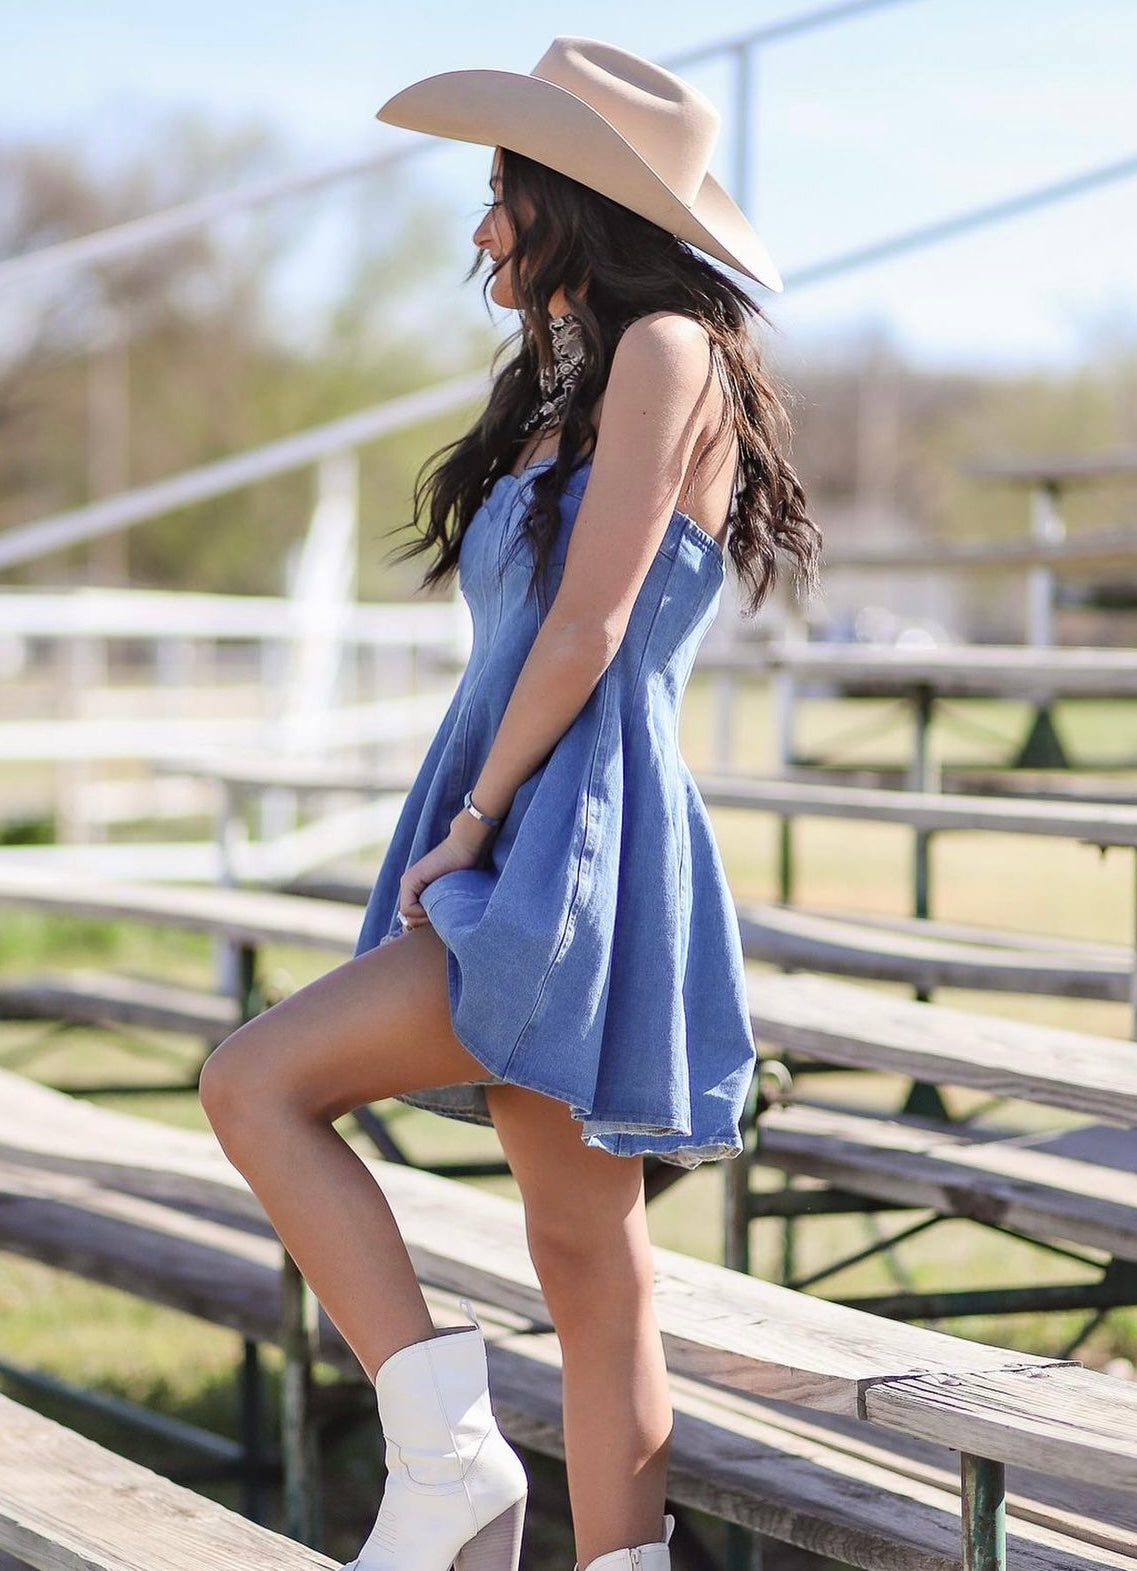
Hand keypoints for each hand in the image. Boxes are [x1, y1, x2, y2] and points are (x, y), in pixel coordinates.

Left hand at [397, 812, 496, 928]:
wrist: (465, 847)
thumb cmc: (467, 871)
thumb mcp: (451, 896)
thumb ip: (440, 909)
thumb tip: (429, 931)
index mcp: (418, 890)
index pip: (413, 920)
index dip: (426, 925)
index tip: (443, 922)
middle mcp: (409, 886)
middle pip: (409, 921)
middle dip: (425, 924)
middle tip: (443, 917)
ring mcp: (407, 882)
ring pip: (408, 917)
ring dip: (425, 919)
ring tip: (443, 909)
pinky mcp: (409, 880)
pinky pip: (409, 909)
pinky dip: (422, 913)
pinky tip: (437, 904)